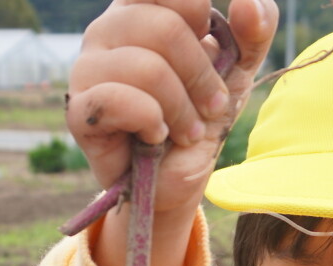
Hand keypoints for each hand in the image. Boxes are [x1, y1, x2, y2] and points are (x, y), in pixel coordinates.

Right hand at [69, 0, 275, 219]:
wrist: (175, 179)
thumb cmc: (198, 115)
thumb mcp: (238, 70)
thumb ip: (254, 29)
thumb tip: (246, 0)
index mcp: (140, 8)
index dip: (200, 14)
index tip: (210, 45)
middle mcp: (106, 29)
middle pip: (166, 28)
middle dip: (202, 76)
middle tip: (210, 106)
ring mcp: (86, 68)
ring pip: (146, 69)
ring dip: (181, 109)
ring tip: (186, 131)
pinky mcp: (78, 111)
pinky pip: (118, 101)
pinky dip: (151, 123)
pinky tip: (154, 136)